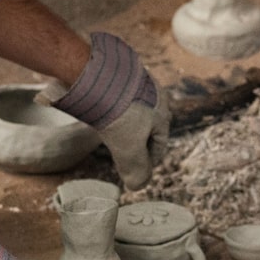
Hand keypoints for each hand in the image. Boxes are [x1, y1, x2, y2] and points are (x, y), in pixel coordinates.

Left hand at [37, 32, 169, 189]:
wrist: (96, 74)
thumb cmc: (118, 114)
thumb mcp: (129, 150)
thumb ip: (136, 171)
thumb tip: (137, 186)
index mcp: (163, 111)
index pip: (161, 142)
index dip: (149, 160)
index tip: (137, 169)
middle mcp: (153, 93)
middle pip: (146, 125)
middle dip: (135, 141)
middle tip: (121, 152)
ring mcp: (135, 80)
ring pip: (130, 109)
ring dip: (121, 123)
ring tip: (107, 132)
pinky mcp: (117, 72)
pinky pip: (117, 95)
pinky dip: (110, 107)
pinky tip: (98, 113)